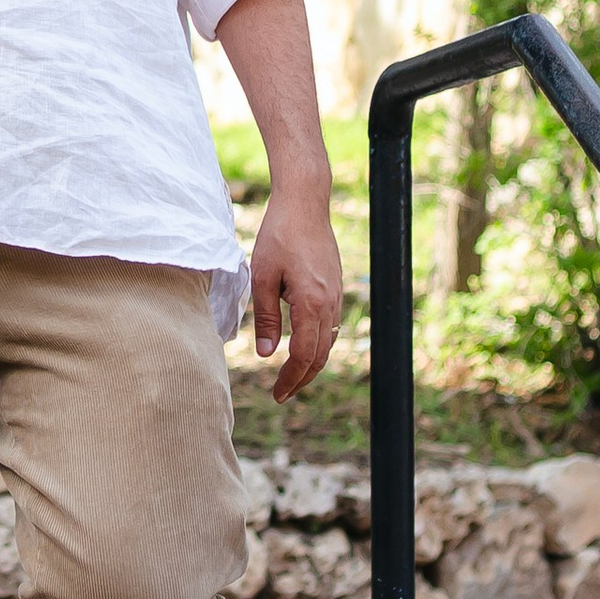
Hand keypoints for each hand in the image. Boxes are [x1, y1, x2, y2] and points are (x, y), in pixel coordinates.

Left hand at [251, 178, 343, 398]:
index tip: (277, 395)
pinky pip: (330, 326)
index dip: (291, 379)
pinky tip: (301, 346)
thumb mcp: (263, 277)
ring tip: (290, 376)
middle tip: (281, 394)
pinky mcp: (335, 287)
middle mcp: (330, 304)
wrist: (305, 203)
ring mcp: (337, 295)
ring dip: (311, 363)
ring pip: (329, 342)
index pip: (305, 355)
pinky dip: (318, 344)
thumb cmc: (279, 235)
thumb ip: (267, 318)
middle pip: (321, 355)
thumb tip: (268, 354)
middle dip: (302, 378)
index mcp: (312, 303)